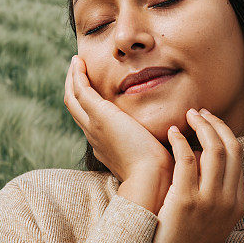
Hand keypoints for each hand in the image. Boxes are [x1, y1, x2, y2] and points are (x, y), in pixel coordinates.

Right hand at [64, 55, 173, 210]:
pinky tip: (80, 63)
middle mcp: (94, 136)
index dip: (87, 104)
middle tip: (77, 70)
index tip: (92, 90)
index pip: (89, 121)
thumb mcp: (154, 154)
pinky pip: (81, 91)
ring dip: (73, 78)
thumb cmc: (159, 172)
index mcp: (105, 145)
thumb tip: (171, 135)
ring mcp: (94, 126)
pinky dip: (78, 76)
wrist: (151, 180)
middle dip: (74, 88)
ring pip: (73, 98)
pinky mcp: (100, 116)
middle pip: (75, 108)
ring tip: (77, 63)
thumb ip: (155, 143)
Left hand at [143, 108, 243, 242]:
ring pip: (213, 149)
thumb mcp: (212, 219)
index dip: (224, 133)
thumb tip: (200, 158)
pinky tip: (172, 133)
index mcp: (237, 203)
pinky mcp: (185, 201)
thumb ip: (214, 191)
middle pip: (230, 147)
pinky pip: (186, 159)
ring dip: (200, 126)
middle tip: (198, 112)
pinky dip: (180, 140)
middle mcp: (228, 199)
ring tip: (187, 116)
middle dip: (215, 123)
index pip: (238, 156)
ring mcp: (209, 200)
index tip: (209, 121)